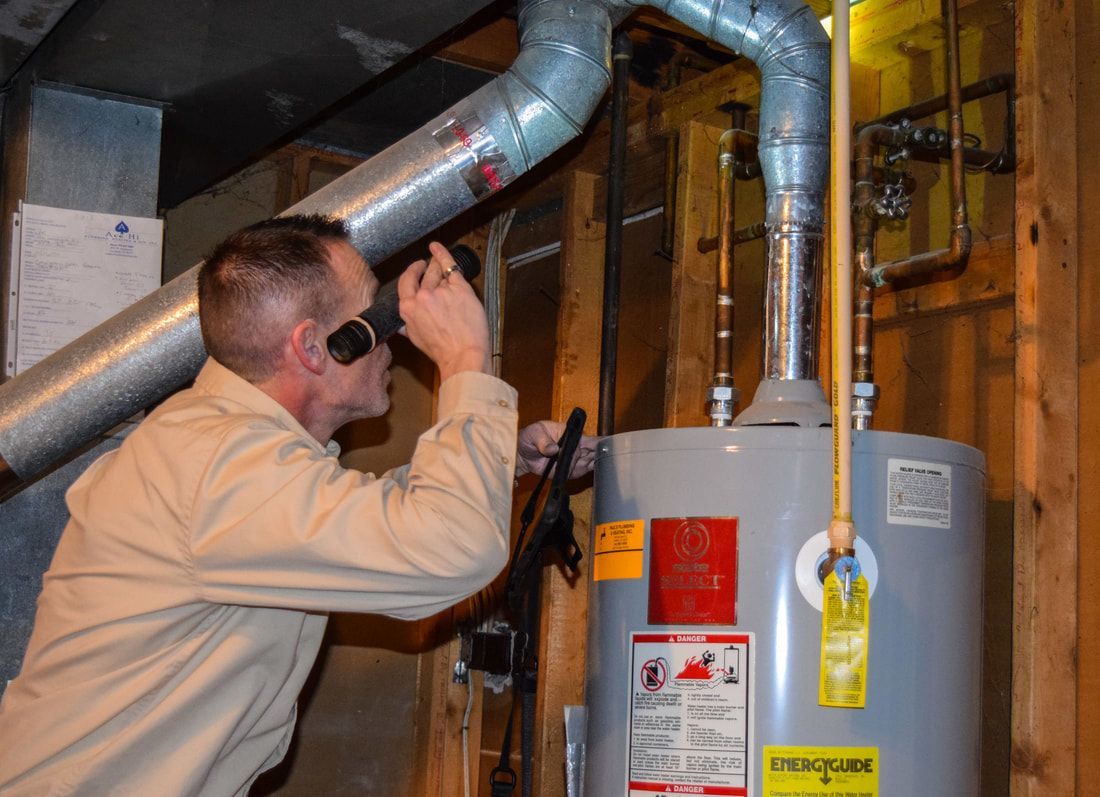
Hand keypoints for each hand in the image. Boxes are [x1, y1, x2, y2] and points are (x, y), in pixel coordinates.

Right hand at [397, 242, 490, 380]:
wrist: (463, 354)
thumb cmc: (441, 351)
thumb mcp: (416, 339)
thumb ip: (408, 325)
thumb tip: (401, 324)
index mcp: (408, 308)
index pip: (405, 282)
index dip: (411, 273)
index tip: (415, 269)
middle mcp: (422, 296)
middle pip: (423, 274)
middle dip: (426, 268)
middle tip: (428, 264)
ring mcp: (441, 290)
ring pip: (438, 271)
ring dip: (438, 265)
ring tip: (438, 261)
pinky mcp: (459, 288)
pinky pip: (451, 267)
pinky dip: (444, 255)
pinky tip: (438, 248)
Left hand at [515, 420, 597, 477]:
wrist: (523, 455)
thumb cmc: (529, 437)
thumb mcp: (534, 434)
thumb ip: (543, 442)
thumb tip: (553, 449)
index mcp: (571, 433)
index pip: (588, 438)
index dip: (599, 442)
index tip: (606, 447)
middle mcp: (576, 446)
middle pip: (594, 451)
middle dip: (600, 456)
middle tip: (602, 460)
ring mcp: (574, 459)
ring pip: (591, 463)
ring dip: (594, 466)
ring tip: (589, 466)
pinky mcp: (569, 470)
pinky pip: (580, 472)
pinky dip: (584, 473)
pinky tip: (586, 473)